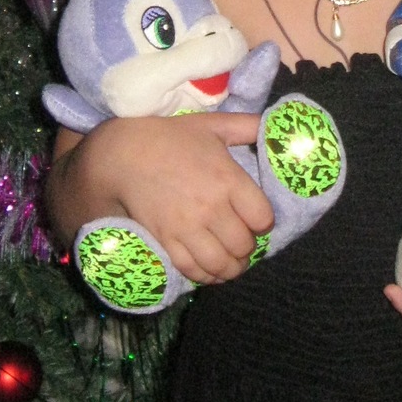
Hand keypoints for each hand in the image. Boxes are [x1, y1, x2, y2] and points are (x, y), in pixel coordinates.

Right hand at [59, 111, 272, 284]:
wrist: (122, 154)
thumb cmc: (170, 138)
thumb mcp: (212, 125)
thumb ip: (248, 127)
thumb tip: (278, 130)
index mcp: (228, 180)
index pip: (263, 218)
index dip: (264, 223)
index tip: (257, 220)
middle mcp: (212, 208)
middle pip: (244, 245)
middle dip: (248, 247)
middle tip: (243, 242)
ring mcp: (188, 228)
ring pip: (221, 264)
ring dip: (231, 268)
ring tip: (232, 263)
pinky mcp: (166, 241)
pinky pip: (193, 270)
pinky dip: (206, 276)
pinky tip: (210, 271)